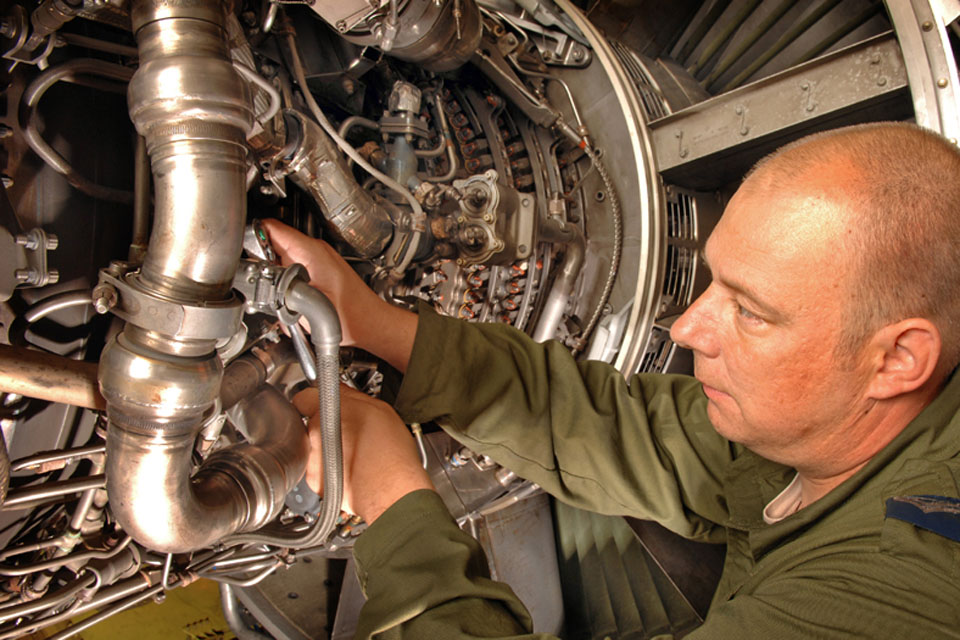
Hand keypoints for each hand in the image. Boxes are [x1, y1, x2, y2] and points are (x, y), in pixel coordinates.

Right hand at [262, 219, 417, 371]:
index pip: (270, 228)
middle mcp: (315, 250)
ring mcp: (317, 258)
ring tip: (279, 296)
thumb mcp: (308, 305)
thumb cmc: (350, 317)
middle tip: (261, 284)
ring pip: (281, 259)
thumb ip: (280, 290)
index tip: (241, 253)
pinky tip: (291, 300)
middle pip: (272, 244)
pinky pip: (292, 269)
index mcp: (311, 251)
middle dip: (260, 264)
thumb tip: (261, 285)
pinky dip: (285, 283)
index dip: (251, 237)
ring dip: (273, 277)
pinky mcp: (319, 269)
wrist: (371, 325)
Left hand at [293, 385, 433, 523]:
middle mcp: (316, 432)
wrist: (391, 490)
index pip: (304, 396)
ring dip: (328, 448)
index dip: (314, 399)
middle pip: (312, 422)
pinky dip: (329, 468)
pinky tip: (350, 468)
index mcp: (329, 410)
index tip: (321, 403)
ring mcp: (313, 456)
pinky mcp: (314, 478)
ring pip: (315, 446)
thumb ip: (353, 397)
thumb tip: (343, 394)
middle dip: (327, 426)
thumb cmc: (391, 454)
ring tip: (354, 454)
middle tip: (350, 432)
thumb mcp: (380, 410)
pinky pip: (318, 467)